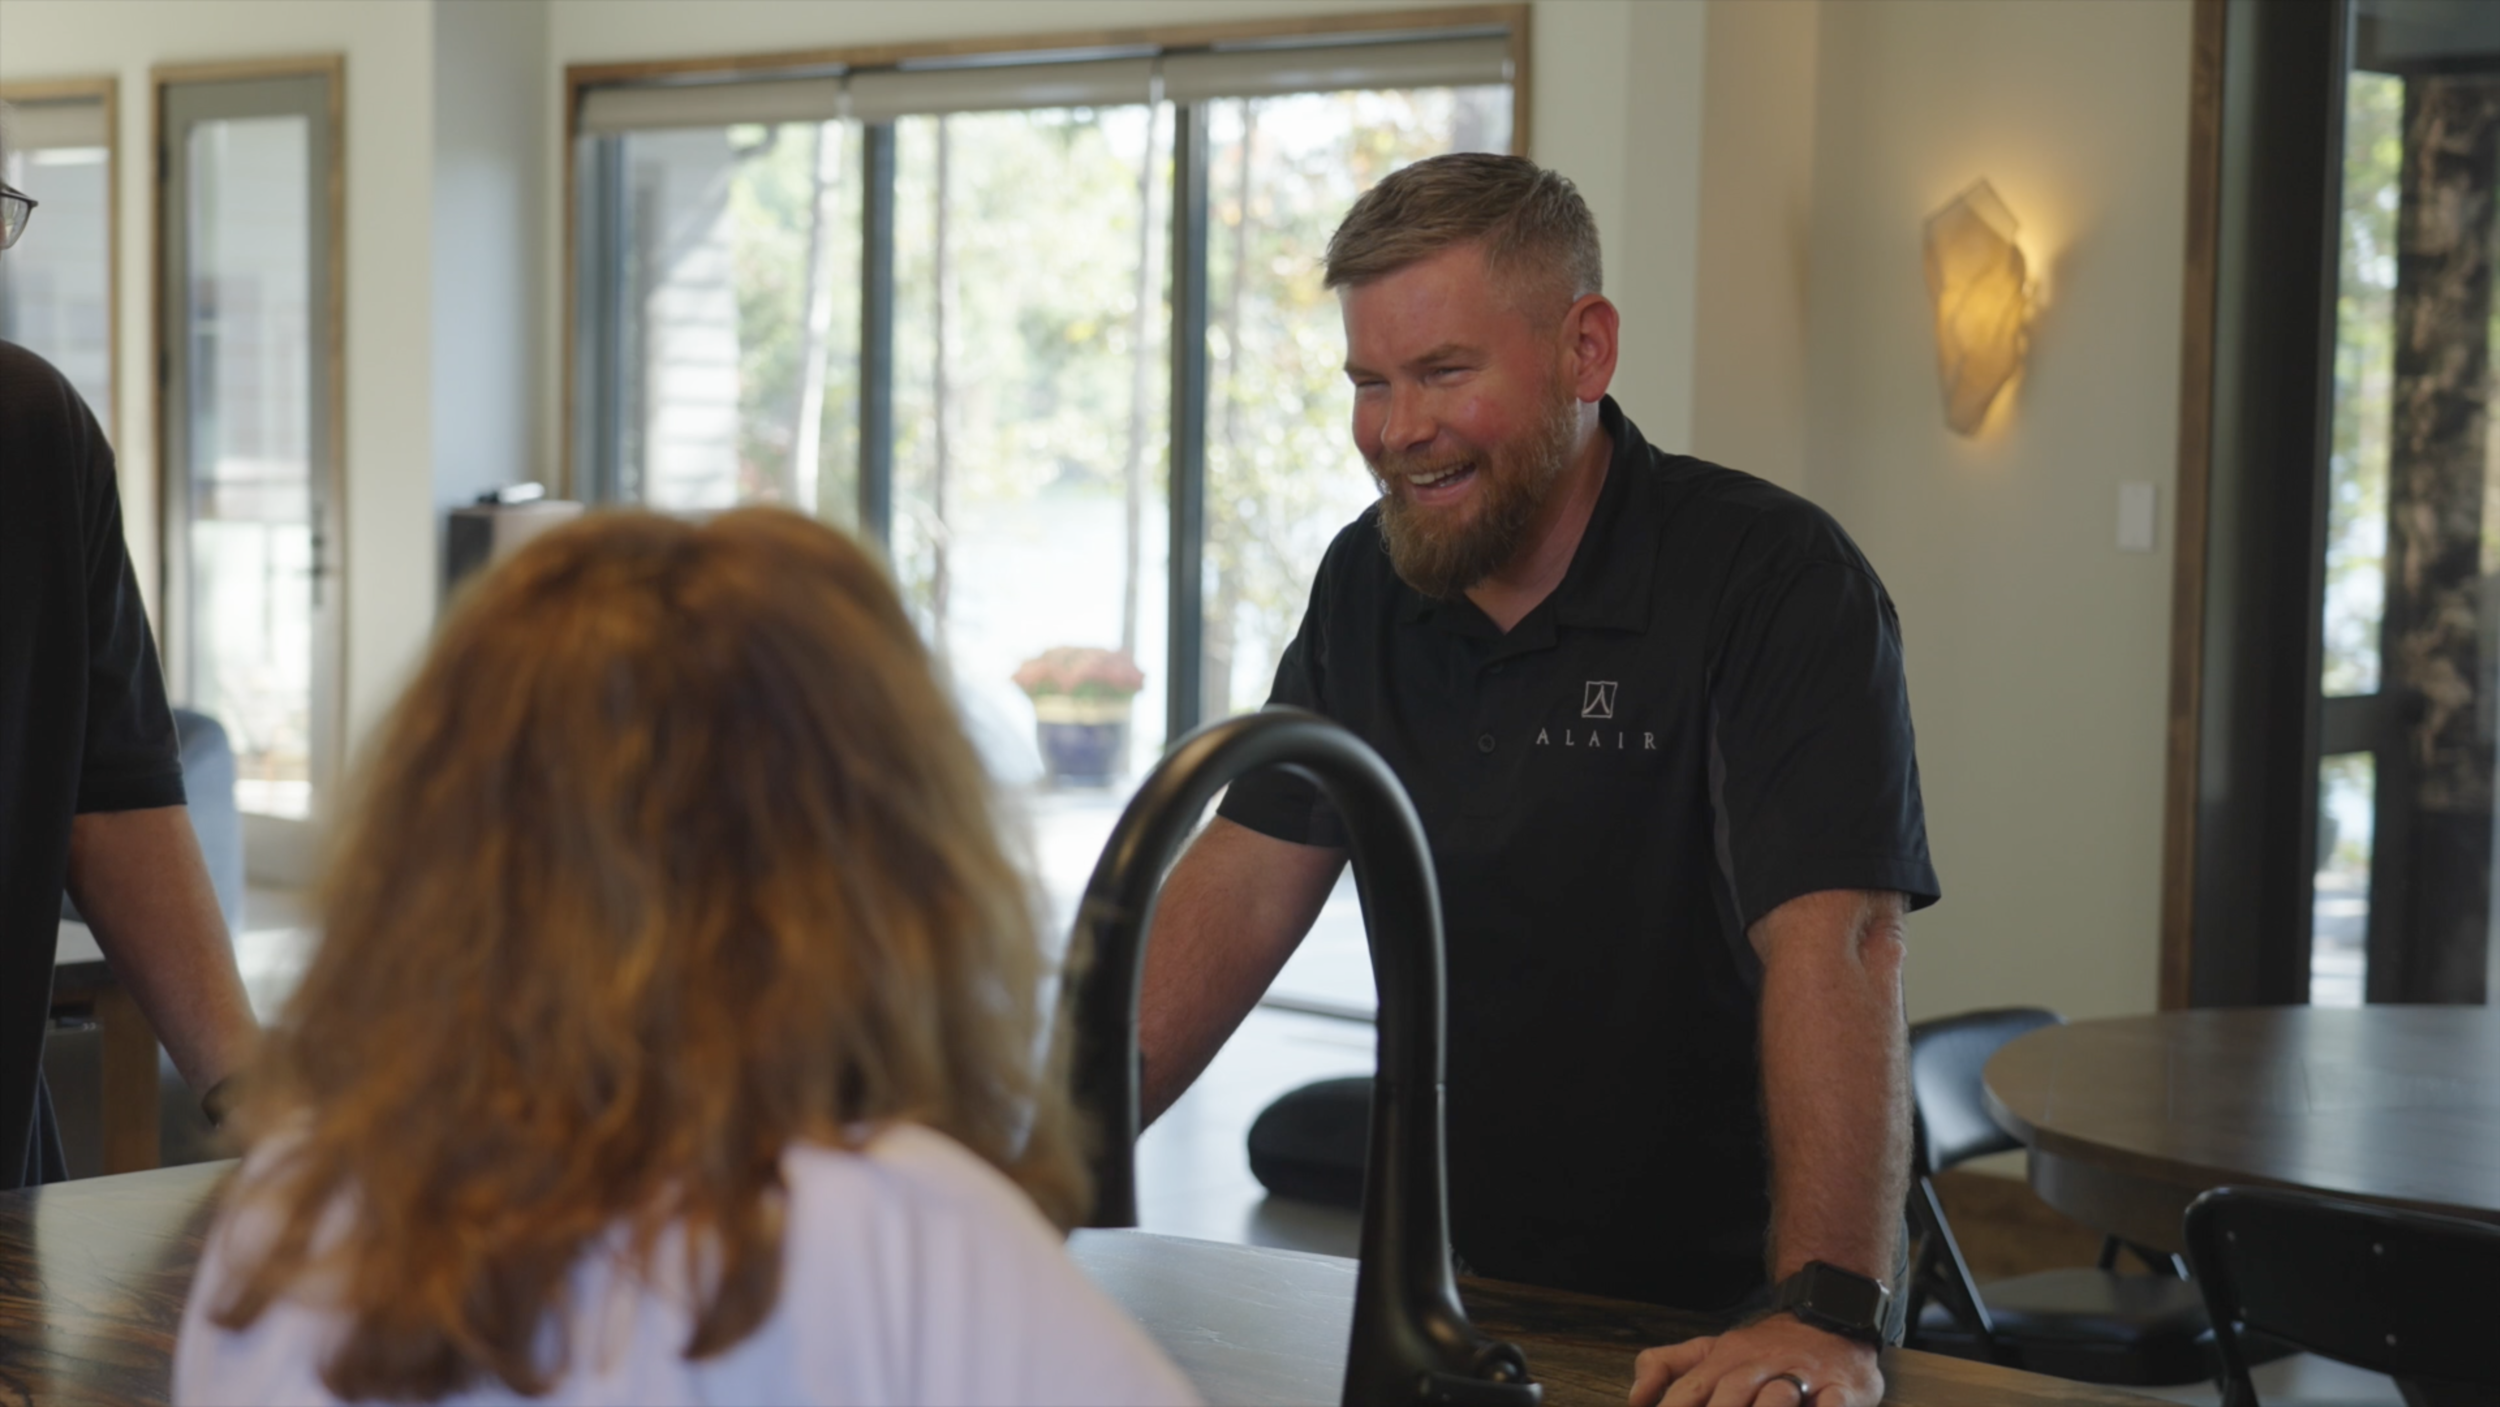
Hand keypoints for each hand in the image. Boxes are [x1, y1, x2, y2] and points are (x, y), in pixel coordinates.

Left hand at [1627, 1313, 1881, 1406]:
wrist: (1829, 1315)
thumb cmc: (1764, 1348)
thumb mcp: (1711, 1350)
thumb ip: (1667, 1366)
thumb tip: (1634, 1398)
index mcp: (1723, 1361)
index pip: (1689, 1392)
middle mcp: (1758, 1367)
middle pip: (1731, 1395)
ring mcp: (1800, 1375)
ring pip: (1779, 1395)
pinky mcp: (1841, 1387)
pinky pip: (1833, 1403)